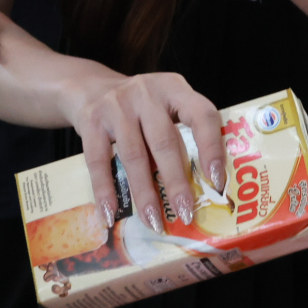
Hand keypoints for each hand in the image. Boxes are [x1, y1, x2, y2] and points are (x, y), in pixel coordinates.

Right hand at [65, 71, 225, 236]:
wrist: (89, 86)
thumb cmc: (139, 106)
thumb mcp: (165, 105)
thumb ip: (183, 131)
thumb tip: (205, 187)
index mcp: (174, 88)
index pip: (202, 115)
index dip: (212, 148)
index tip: (217, 181)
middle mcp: (146, 93)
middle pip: (165, 142)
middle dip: (176, 183)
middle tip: (186, 214)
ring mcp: (116, 106)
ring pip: (134, 156)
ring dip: (144, 193)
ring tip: (153, 222)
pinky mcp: (91, 122)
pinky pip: (99, 161)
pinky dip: (105, 190)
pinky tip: (110, 213)